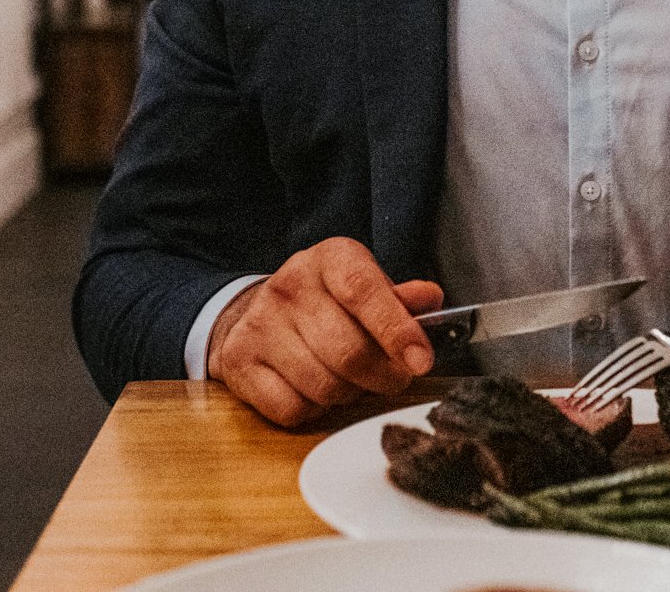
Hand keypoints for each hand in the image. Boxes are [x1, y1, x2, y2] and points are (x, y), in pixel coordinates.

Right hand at [207, 237, 442, 427]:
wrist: (256, 312)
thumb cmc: (326, 303)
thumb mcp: (365, 287)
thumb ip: (399, 299)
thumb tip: (430, 300)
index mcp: (329, 258)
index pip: (363, 291)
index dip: (397, 330)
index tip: (421, 361)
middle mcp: (290, 286)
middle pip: (348, 351)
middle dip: (383, 377)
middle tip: (394, 379)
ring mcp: (260, 324)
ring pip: (324, 385)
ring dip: (349, 395)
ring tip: (351, 381)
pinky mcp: (239, 362)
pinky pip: (293, 408)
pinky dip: (314, 410)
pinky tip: (316, 390)